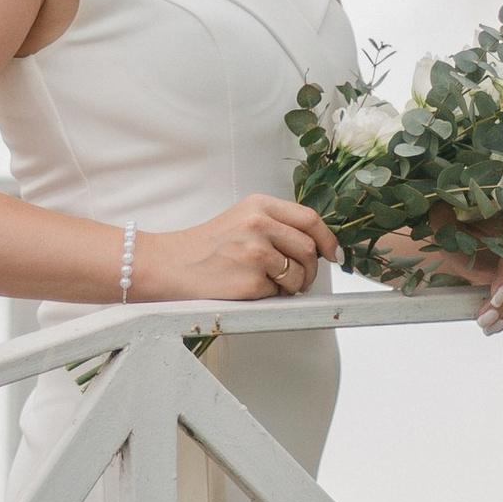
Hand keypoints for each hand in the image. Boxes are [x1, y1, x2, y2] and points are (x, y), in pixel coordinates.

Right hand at [136, 197, 339, 302]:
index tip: (333, 254)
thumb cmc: (208, 246)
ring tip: (270, 284)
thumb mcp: (242, 220)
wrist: (170, 265)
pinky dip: (271, 297)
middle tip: (298, 278)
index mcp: (259, 205)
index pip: (310, 219)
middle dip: (310, 269)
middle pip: (308, 249)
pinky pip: (278, 294)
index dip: (327, 239)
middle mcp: (258, 225)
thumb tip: (319, 245)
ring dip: (292, 286)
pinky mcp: (250, 282)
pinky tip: (249, 289)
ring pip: (298, 274)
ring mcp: (254, 253)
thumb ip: (277, 225)